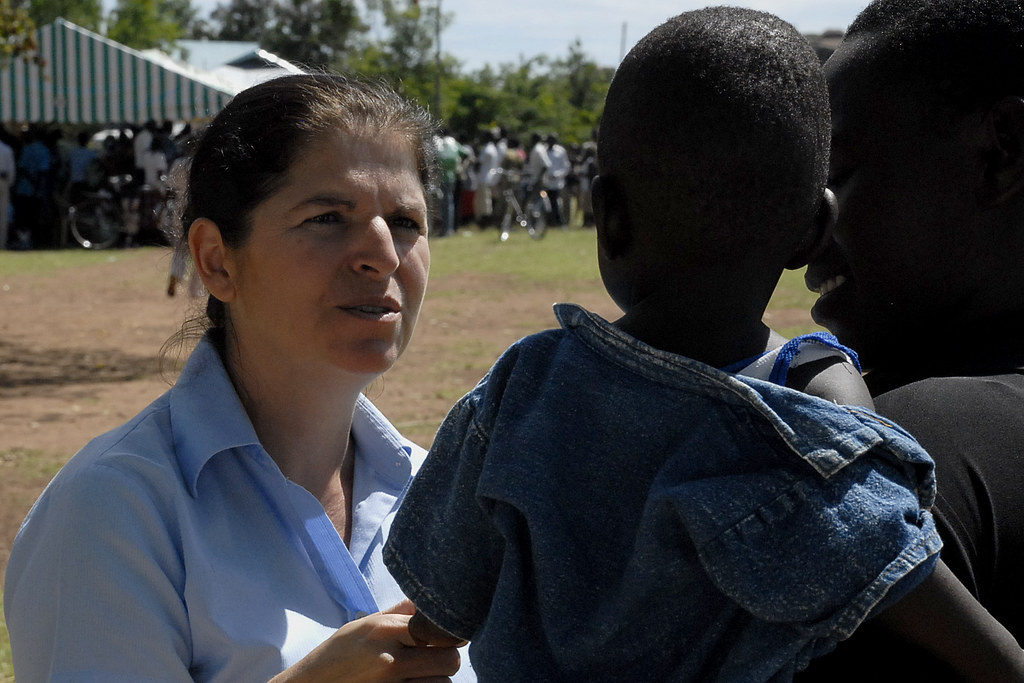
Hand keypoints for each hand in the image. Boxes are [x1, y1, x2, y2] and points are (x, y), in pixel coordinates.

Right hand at [268, 600, 461, 682]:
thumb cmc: (337, 654)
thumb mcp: (363, 625)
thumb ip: (398, 613)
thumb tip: (425, 600)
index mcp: (383, 632)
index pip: (436, 628)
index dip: (446, 630)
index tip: (443, 632)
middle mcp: (390, 660)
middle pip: (450, 659)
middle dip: (447, 656)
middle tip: (435, 654)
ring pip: (443, 682)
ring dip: (436, 677)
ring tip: (418, 672)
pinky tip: (412, 681)